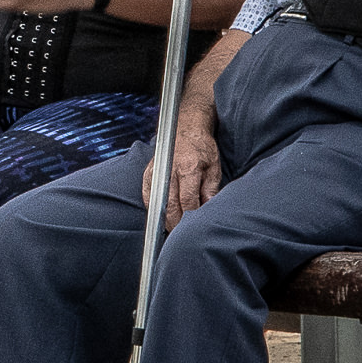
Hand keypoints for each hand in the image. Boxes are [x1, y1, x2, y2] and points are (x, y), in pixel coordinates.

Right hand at [160, 109, 223, 225]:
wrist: (186, 127)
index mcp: (189, 168)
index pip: (188, 200)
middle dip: (176, 223)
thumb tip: (208, 208)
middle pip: (171, 205)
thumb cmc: (202, 147)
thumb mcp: (214, 167)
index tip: (195, 227)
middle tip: (182, 235)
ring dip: (164, 218)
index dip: (191, 216)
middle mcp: (171, 170)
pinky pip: (147, 194)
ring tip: (171, 229)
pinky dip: (152, 206)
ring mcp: (157, 170)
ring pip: (158, 202)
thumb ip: (210, 189)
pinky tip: (160, 215)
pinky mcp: (149, 171)